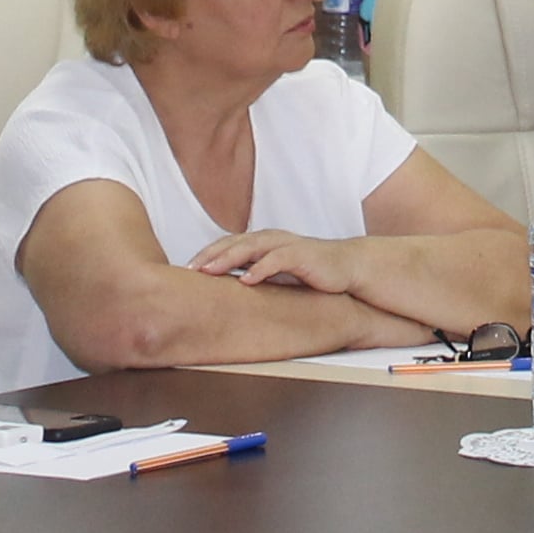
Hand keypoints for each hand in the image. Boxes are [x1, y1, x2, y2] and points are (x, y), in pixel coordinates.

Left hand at [193, 229, 353, 291]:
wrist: (347, 268)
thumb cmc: (310, 271)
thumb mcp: (276, 273)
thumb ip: (253, 275)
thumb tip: (225, 292)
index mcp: (262, 243)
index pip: (227, 244)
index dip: (206, 254)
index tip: (186, 269)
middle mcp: (271, 239)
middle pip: (233, 242)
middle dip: (210, 255)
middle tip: (189, 269)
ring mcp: (286, 245)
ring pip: (251, 247)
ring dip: (228, 258)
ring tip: (209, 271)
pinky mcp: (302, 255)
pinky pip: (278, 260)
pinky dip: (261, 269)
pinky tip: (246, 281)